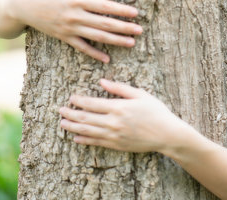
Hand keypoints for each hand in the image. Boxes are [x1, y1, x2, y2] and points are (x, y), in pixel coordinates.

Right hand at [11, 0, 141, 62]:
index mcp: (77, 0)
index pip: (105, 7)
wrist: (22, 5)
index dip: (122, 10)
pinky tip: (107, 58)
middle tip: (140, 30)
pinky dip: (94, 54)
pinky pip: (82, 48)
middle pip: (105, 24)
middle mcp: (75, 16)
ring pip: (97, 37)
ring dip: (116, 41)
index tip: (136, 13)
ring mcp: (69, 29)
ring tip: (131, 43)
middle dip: (124, 27)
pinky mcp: (64, 37)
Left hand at [59, 79, 184, 152]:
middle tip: (60, 110)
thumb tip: (102, 81)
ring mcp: (114, 135)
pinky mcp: (117, 145)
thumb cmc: (156, 111)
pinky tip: (76, 138)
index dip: (78, 101)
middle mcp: (113, 122)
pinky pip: (96, 143)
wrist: (167, 134)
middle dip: (70, 114)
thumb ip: (120, 88)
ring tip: (62, 124)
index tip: (71, 98)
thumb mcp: (141, 94)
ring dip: (72, 127)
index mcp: (119, 107)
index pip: (92, 103)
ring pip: (87, 131)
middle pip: (85, 118)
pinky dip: (84, 140)